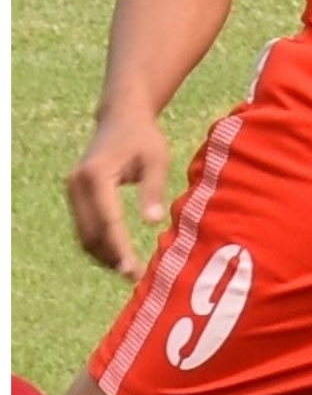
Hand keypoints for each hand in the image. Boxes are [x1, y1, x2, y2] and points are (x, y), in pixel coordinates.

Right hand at [67, 105, 171, 281]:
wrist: (121, 117)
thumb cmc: (144, 137)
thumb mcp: (157, 159)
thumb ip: (154, 189)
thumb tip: (153, 222)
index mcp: (96, 175)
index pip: (107, 220)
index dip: (119, 247)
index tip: (131, 269)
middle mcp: (77, 184)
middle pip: (90, 231)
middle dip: (111, 257)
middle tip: (135, 277)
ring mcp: (72, 190)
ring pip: (83, 233)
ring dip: (103, 254)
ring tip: (128, 271)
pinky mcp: (75, 195)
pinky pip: (84, 226)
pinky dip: (98, 244)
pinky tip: (117, 256)